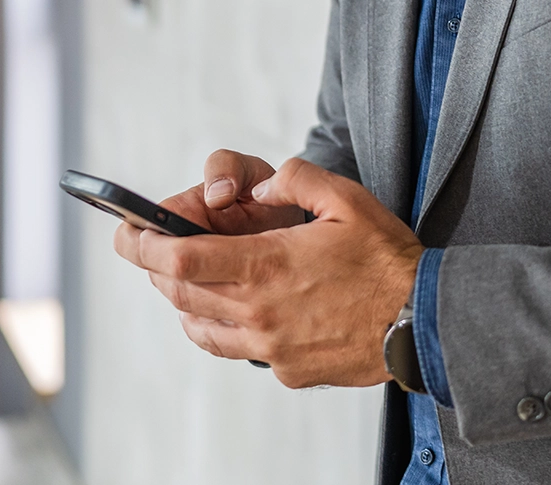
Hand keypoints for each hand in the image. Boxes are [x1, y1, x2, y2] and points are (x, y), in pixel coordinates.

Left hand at [114, 157, 422, 387]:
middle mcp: (258, 312)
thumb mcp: (347, 199)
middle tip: (151, 246)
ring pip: (199, 326)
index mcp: (267, 266)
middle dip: (156, 266)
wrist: (423, 323)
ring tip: (190, 276)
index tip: (126, 232)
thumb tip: (259, 188)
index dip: (142, 244)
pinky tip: (237, 309)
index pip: (178, 259)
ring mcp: (269, 347)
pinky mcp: (286, 370)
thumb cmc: (388, 261)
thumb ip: (296, 179)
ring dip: (184, 299)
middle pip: (179, 292)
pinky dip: (222, 326)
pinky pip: (236, 349)